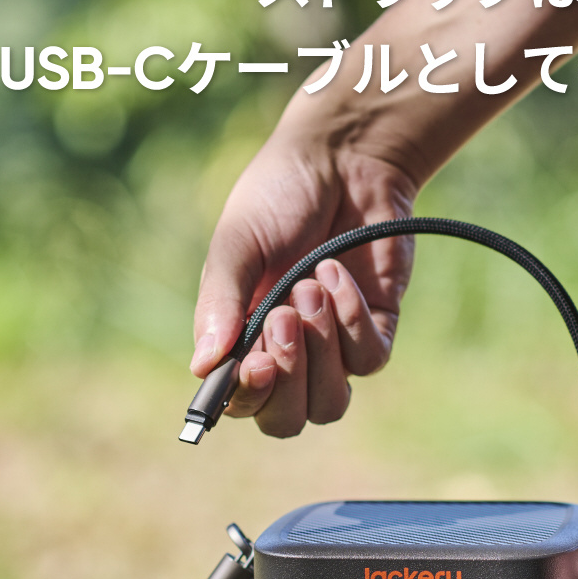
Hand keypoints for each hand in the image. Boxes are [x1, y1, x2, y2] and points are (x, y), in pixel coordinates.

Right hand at [191, 109, 417, 436]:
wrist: (342, 159)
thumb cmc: (277, 197)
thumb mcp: (237, 245)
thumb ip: (221, 305)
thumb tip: (201, 369)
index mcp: (243, 341)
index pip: (242, 403)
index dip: (248, 397)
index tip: (254, 364)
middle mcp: (288, 354)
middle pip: (289, 419)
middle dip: (288, 378)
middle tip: (282, 316)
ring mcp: (334, 347)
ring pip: (332, 402)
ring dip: (321, 349)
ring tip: (309, 285)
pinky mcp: (376, 328)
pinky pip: (369, 359)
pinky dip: (352, 319)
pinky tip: (337, 273)